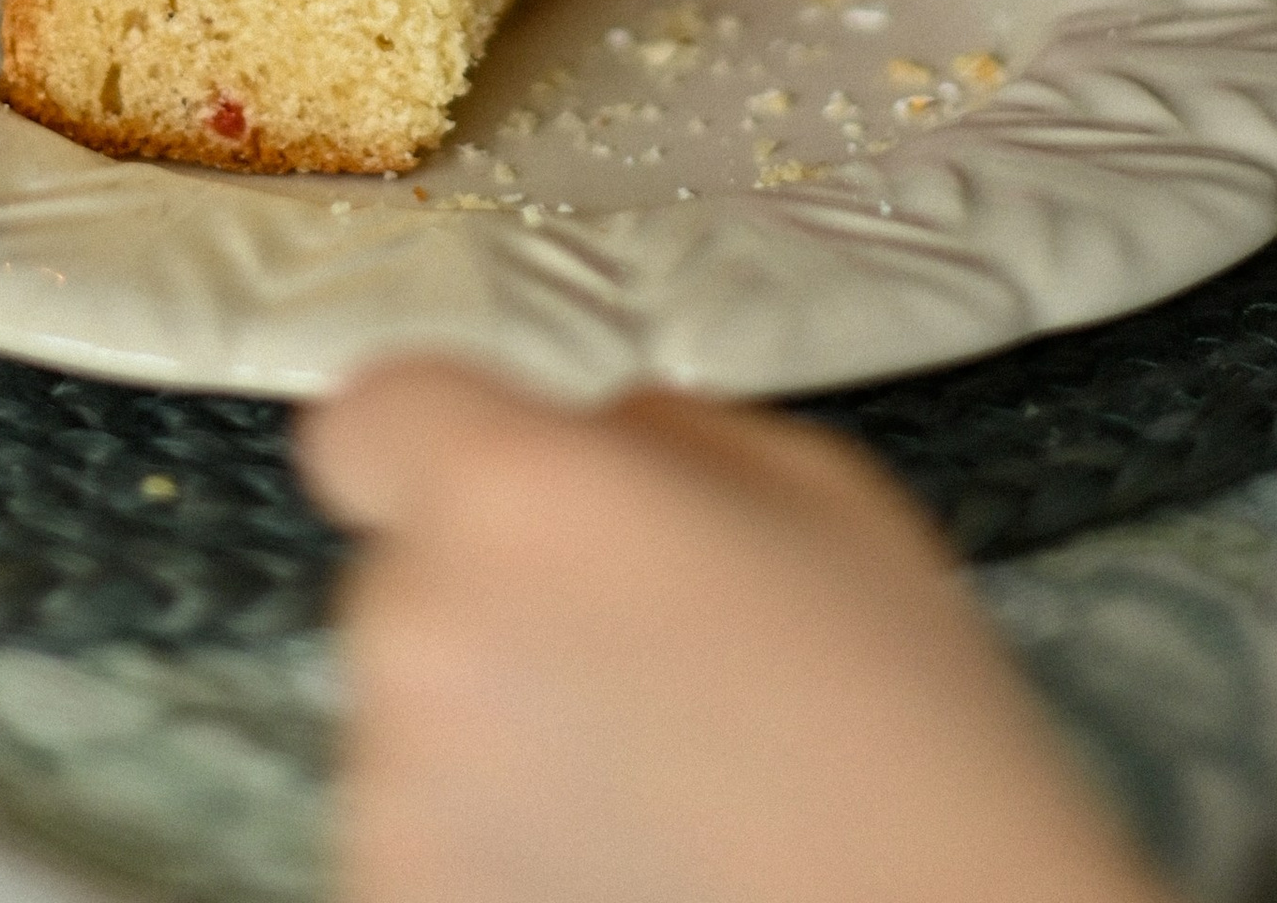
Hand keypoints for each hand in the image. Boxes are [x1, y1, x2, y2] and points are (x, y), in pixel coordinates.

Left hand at [302, 361, 1161, 902]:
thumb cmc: (904, 743)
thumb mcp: (824, 496)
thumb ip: (663, 436)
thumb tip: (593, 438)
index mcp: (517, 496)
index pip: (372, 418)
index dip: (429, 444)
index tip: (487, 480)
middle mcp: (424, 634)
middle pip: (409, 575)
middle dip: (500, 601)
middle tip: (643, 660)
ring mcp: (397, 796)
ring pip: (419, 717)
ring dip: (503, 734)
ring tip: (658, 783)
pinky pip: (427, 840)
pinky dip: (498, 849)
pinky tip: (626, 864)